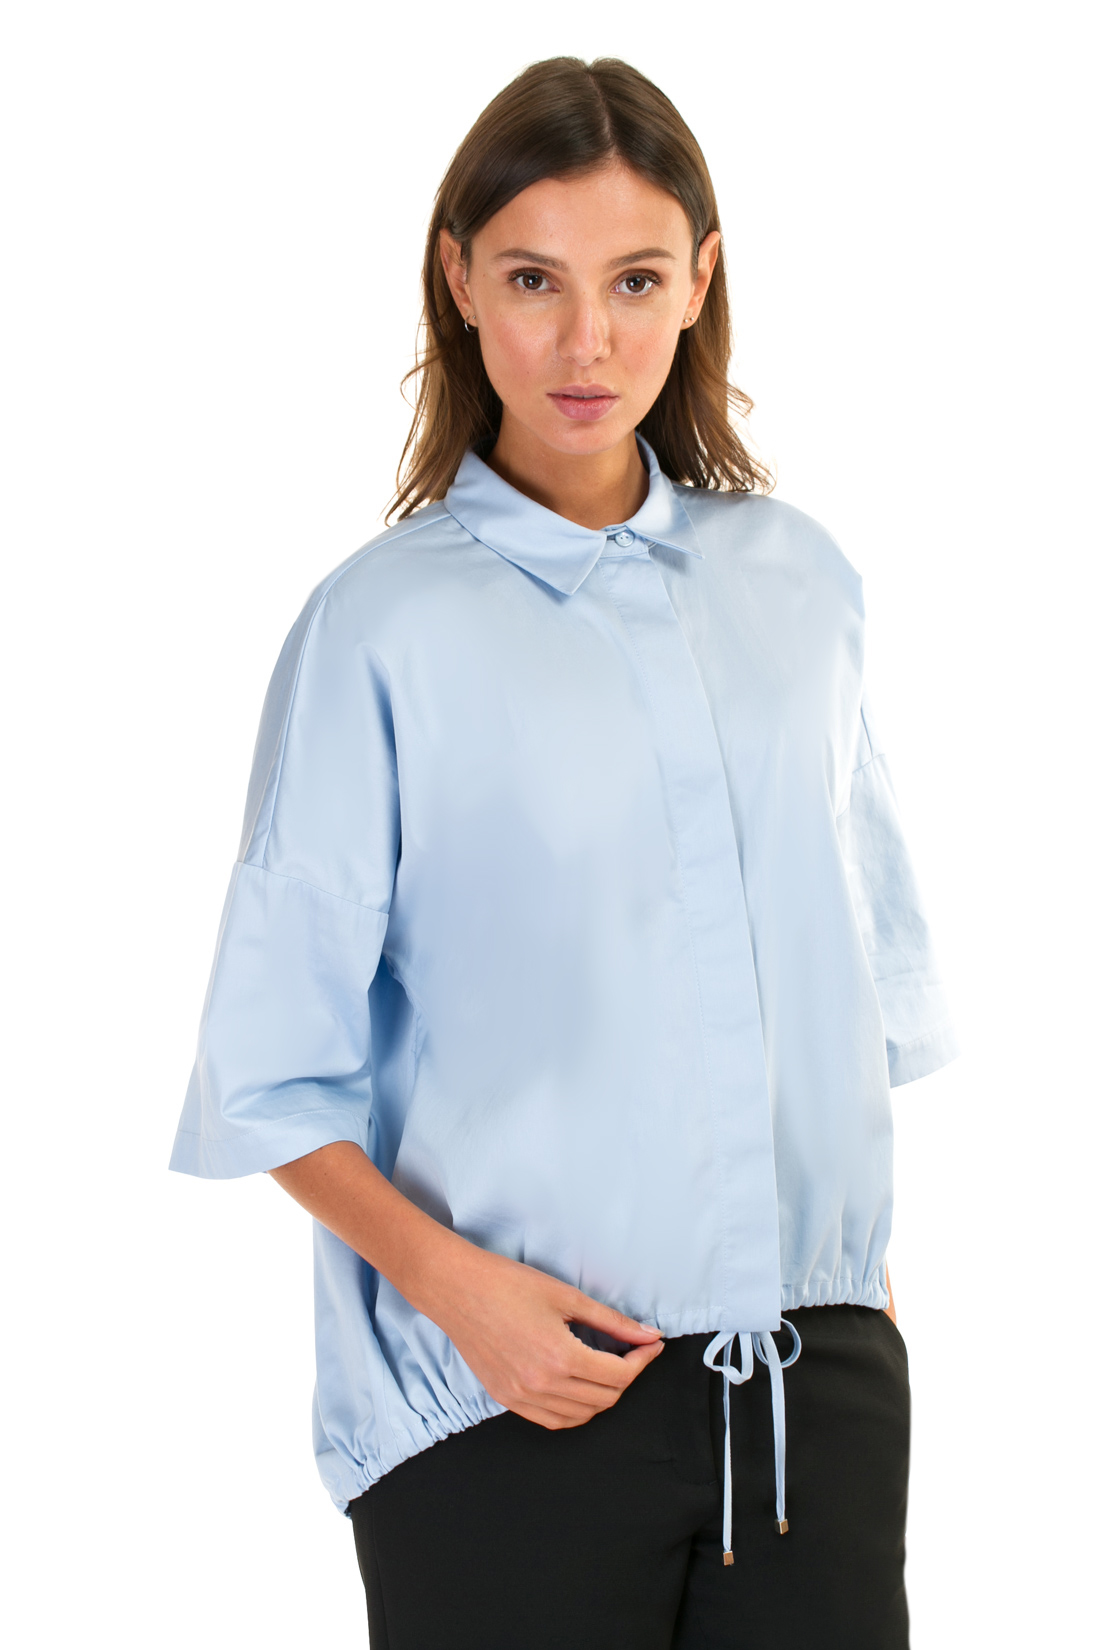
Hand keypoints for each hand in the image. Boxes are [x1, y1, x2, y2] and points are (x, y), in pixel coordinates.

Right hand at [426, 1244, 664, 1429]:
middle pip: (605, 1398)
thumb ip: (612, 1321)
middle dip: (628, 1376)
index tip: (652, 1345)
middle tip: (634, 1351)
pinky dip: (575, 1411)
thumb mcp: (566, 1296)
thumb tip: (648, 1334)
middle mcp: (542, 1385)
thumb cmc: (507, 1284)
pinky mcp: (505, 1399)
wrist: (456, 1288)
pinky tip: (580, 1388)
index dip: (643, 1361)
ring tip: (609, 1368)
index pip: (619, 1375)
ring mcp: (521, 1397)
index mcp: (560, 1357)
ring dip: (604, 1395)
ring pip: (581, 1415)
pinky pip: (552, 1420)